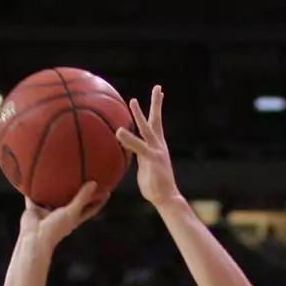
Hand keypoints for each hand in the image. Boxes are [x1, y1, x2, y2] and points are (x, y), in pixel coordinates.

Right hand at [18, 181, 105, 249]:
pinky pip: (34, 196)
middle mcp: (62, 214)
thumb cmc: (56, 228)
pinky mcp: (35, 208)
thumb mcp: (72, 212)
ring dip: (55, 188)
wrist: (34, 237)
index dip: (99, 201)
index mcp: (74, 218)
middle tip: (85, 176)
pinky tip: (34, 177)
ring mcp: (48, 212)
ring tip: (60, 173)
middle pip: (73, 201)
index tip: (107, 191)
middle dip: (78, 191)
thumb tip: (94, 183)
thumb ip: (82, 198)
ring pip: (53, 197)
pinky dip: (33, 189)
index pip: (90, 209)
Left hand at [115, 84, 180, 206]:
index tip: (159, 93)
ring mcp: (156, 151)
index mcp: (157, 146)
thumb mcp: (144, 167)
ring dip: (140, 114)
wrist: (166, 197)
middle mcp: (159, 145)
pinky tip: (119, 131)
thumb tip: (129, 152)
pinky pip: (139, 146)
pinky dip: (128, 138)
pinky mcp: (152, 159)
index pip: (156, 123)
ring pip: (147, 129)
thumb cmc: (155, 186)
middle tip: (158, 87)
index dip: (156, 108)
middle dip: (157, 103)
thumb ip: (138, 156)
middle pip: (156, 120)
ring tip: (133, 100)